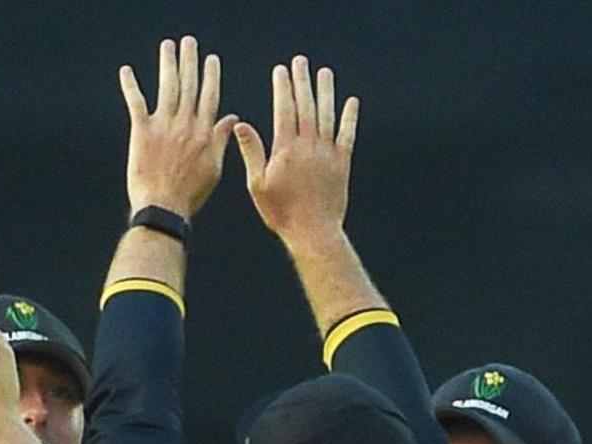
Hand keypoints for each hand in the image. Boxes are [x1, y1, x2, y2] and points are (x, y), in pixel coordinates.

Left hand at [120, 37, 231, 217]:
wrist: (164, 208)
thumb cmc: (189, 194)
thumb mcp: (214, 169)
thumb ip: (220, 140)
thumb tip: (232, 119)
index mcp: (204, 133)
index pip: (209, 96)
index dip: (210, 76)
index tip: (211, 60)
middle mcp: (185, 124)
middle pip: (189, 85)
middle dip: (190, 61)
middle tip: (189, 43)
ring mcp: (163, 126)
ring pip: (167, 87)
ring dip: (168, 64)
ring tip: (168, 46)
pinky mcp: (142, 132)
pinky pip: (136, 102)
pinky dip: (130, 85)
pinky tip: (127, 71)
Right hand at [227, 55, 357, 242]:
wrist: (313, 232)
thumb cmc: (281, 212)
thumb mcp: (258, 184)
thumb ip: (251, 151)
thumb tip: (240, 124)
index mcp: (286, 149)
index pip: (283, 109)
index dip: (282, 87)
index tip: (280, 70)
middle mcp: (308, 146)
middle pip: (306, 106)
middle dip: (302, 81)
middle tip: (300, 61)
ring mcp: (327, 154)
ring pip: (327, 115)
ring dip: (326, 92)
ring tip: (324, 73)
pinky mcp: (342, 164)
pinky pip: (347, 136)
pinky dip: (349, 118)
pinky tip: (351, 102)